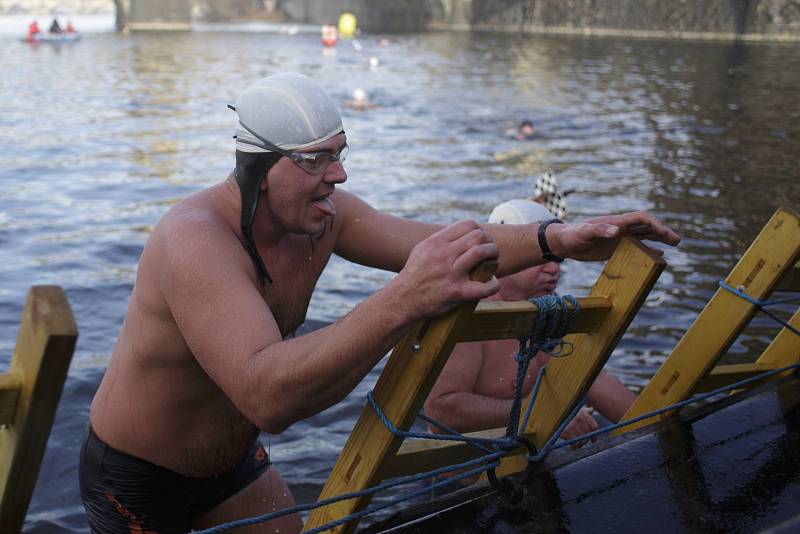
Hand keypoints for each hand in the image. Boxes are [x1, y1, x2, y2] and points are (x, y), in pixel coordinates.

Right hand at [392, 220, 499, 319]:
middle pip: (478, 236)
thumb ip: (441, 240)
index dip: (480, 231)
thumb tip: (461, 233)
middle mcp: (443, 255)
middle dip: (490, 243)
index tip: (481, 241)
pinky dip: (493, 284)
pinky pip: (484, 286)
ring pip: (481, 253)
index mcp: (436, 242)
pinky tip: (492, 284)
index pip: (468, 225)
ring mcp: (450, 274)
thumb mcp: (422, 250)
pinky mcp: (456, 293)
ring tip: (493, 264)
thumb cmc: (414, 275)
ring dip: (494, 257)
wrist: (402, 300)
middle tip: (490, 252)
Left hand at [549, 211, 680, 261]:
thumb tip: (616, 231)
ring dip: (659, 238)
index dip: (654, 224)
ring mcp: (620, 237)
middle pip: (647, 226)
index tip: (664, 232)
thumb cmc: (573, 235)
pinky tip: (658, 254)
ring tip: (674, 243)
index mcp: (616, 222)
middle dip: (663, 231)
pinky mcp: (616, 246)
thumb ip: (599, 230)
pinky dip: (648, 249)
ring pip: (645, 235)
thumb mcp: (584, 232)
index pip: (641, 219)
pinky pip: (636, 246)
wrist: (564, 242)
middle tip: (677, 240)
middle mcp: (621, 228)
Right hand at [560, 407, 598, 447]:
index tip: (593, 440)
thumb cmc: (565, 412)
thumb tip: (592, 409)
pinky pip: (574, 442)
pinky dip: (574, 446)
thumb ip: (585, 411)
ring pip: (582, 439)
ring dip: (580, 444)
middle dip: (586, 440)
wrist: (552, 413)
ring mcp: (573, 425)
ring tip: (577, 444)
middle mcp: (579, 419)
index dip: (594, 435)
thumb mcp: (575, 409)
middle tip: (583, 442)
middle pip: (588, 434)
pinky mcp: (566, 431)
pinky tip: (572, 446)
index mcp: (583, 414)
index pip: (594, 427)